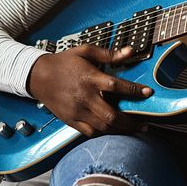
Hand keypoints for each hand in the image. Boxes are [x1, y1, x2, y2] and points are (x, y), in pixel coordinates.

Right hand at [26, 45, 152, 136]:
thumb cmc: (63, 62)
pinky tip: (113, 132)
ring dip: (120, 131)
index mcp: (90, 78)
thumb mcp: (85, 52)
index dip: (134, 90)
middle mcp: (85, 97)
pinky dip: (103, 134)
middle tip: (144, 125)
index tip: (148, 93)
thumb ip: (108, 53)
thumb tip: (129, 51)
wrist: (38, 76)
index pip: (117, 86)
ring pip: (102, 127)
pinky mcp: (71, 120)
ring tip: (132, 131)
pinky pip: (90, 132)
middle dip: (131, 123)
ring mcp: (77, 111)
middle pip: (112, 115)